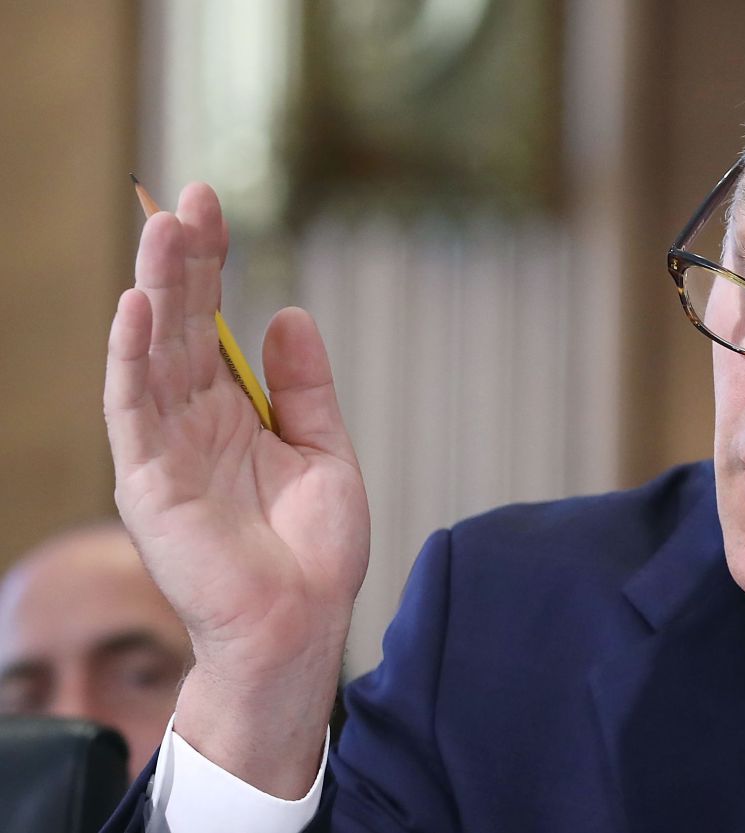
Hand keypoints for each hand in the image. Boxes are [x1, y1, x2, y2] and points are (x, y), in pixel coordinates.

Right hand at [104, 183, 369, 795]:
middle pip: (179, 324)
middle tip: (187, 196)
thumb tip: (289, 312)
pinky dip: (131, 358)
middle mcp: (189, 420)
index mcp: (230, 410)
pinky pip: (133, 410)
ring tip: (161, 229)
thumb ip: (303, 386)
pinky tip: (136, 308)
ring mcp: (164, 448)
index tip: (211, 203)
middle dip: (182, 260)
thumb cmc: (310, 548)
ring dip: (154, 290)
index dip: (211, 262)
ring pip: (151, 353)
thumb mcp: (323, 449)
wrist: (301, 622)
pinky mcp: (148, 482)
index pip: (211, 320)